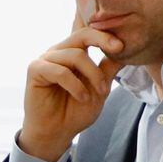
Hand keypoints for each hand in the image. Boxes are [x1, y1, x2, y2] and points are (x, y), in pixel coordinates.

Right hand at [19, 22, 123, 161]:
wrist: (57, 132)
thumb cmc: (76, 110)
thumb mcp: (100, 88)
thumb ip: (108, 68)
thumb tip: (127, 50)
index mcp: (74, 52)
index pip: (87, 31)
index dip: (103, 28)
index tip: (123, 39)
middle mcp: (59, 51)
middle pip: (82, 35)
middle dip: (103, 40)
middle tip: (119, 48)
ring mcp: (46, 59)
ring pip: (75, 55)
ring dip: (93, 74)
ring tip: (101, 92)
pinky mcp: (35, 69)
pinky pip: (60, 71)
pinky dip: (75, 85)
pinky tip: (82, 97)